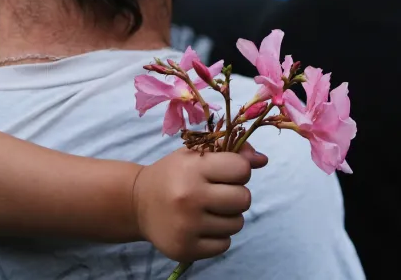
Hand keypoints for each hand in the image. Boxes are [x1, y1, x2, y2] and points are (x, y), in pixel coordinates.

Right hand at [133, 145, 267, 261]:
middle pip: (244, 199)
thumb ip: (231, 152)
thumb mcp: (195, 155)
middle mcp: (189, 197)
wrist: (137, 203)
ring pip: (237, 224)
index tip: (224, 174)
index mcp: (193, 169)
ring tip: (208, 210)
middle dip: (236, 195)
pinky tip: (201, 226)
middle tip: (218, 194)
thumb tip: (263, 160)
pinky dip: (218, 236)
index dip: (238, 171)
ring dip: (228, 217)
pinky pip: (225, 244)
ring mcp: (187, 226)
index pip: (242, 169)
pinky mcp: (186, 249)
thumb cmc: (173, 175)